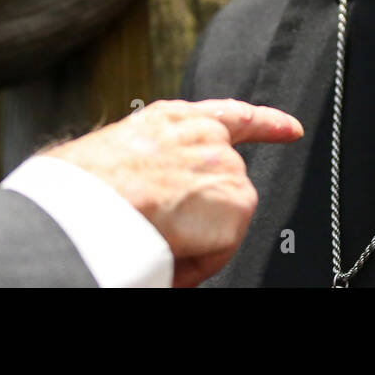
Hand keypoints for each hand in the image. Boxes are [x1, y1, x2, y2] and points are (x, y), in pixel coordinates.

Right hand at [44, 98, 302, 286]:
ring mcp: (224, 165)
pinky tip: (169, 251)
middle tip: (161, 228)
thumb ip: (150, 158)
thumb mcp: (114, 152)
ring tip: (154, 238)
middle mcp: (204, 134)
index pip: (230, 114)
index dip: (266, 123)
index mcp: (170, 118)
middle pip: (225, 181)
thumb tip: (149, 192)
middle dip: (203, 212)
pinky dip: (199, 260)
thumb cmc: (83, 185)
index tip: (291, 128)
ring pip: (222, 218)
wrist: (89, 201)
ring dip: (195, 238)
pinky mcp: (236, 200)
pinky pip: (222, 246)